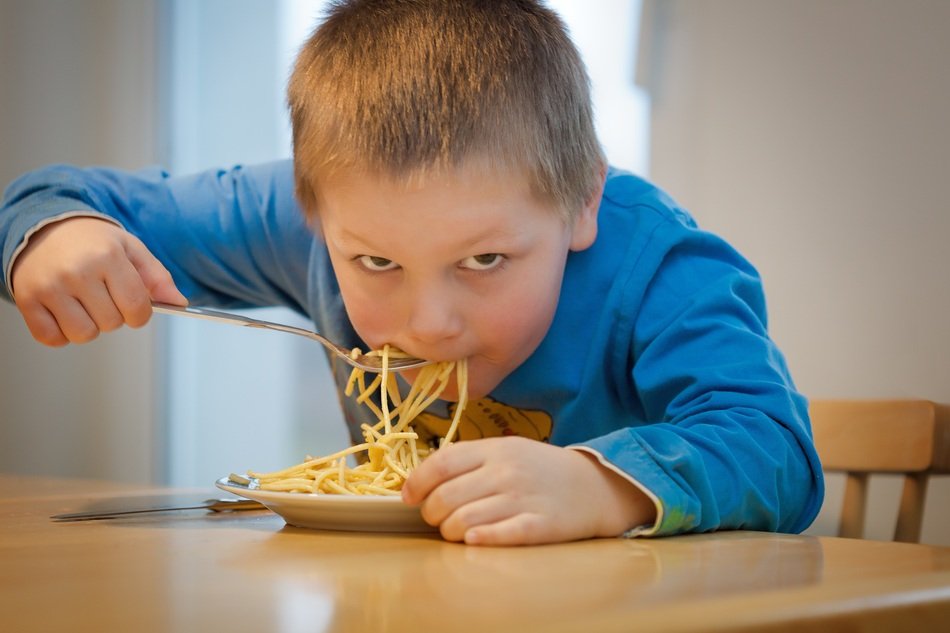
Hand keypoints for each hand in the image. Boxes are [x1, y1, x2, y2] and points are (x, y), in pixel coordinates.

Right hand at [10, 216, 186, 345]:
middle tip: (102, 295)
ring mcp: (49, 286)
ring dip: (89, 326)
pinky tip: (64, 311)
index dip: (140, 314)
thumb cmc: (90, 241)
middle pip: (112, 323)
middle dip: (114, 315)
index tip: (133, 306)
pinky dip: (61, 333)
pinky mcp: (27, 299)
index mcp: (107, 257)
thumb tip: (179, 303)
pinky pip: (52, 338)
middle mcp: (77, 271)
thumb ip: (157, 277)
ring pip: (83, 334)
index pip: (137, 307)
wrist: (44, 226)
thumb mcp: (130, 248)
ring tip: (84, 303)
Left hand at [401, 436, 655, 545]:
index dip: (417, 482)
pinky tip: (473, 540)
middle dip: (432, 514)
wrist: (594, 485)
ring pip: (465, 521)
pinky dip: (479, 539)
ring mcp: (522, 498)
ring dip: (451, 532)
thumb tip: (424, 477)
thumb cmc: (541, 469)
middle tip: (437, 519)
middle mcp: (506, 472)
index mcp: (494, 449)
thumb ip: (469, 459)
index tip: (408, 497)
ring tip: (457, 531)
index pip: (441, 463)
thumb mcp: (507, 450)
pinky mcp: (538, 525)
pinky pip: (499, 535)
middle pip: (447, 497)